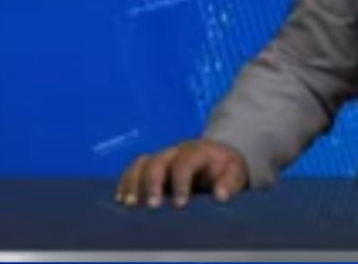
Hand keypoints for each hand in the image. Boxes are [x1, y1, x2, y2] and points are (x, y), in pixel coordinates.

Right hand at [115, 138, 247, 208]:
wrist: (217, 156)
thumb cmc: (226, 168)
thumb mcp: (235, 172)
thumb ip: (230, 182)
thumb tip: (221, 195)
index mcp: (197, 151)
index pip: (185, 164)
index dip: (181, 184)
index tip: (179, 205)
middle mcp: (175, 152)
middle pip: (157, 162)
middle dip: (152, 184)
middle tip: (152, 206)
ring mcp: (161, 157)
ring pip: (140, 164)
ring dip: (133, 183)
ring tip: (129, 204)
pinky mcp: (150, 166)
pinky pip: (132, 170)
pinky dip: (125, 183)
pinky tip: (121, 199)